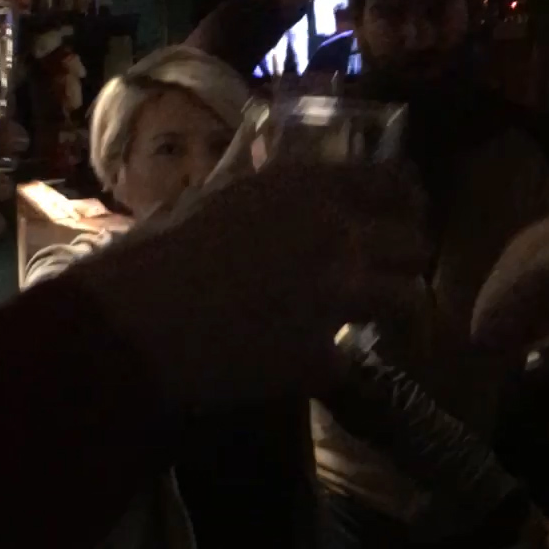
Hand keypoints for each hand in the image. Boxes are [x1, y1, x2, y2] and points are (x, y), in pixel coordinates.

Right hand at [82, 160, 426, 409]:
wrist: (135, 324)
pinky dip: (332, 365)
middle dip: (404, 263)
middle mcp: (335, 234)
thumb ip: (265, 197)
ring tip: (375, 326)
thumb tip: (286, 198)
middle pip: (414, 244)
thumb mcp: (215, 199)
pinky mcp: (322, 356)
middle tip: (387, 278)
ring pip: (406, 302)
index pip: (392, 183)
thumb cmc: (156, 255)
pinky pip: (349, 360)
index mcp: (306, 186)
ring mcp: (336, 296)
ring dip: (392, 315)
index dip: (404, 202)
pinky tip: (308, 365)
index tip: (403, 216)